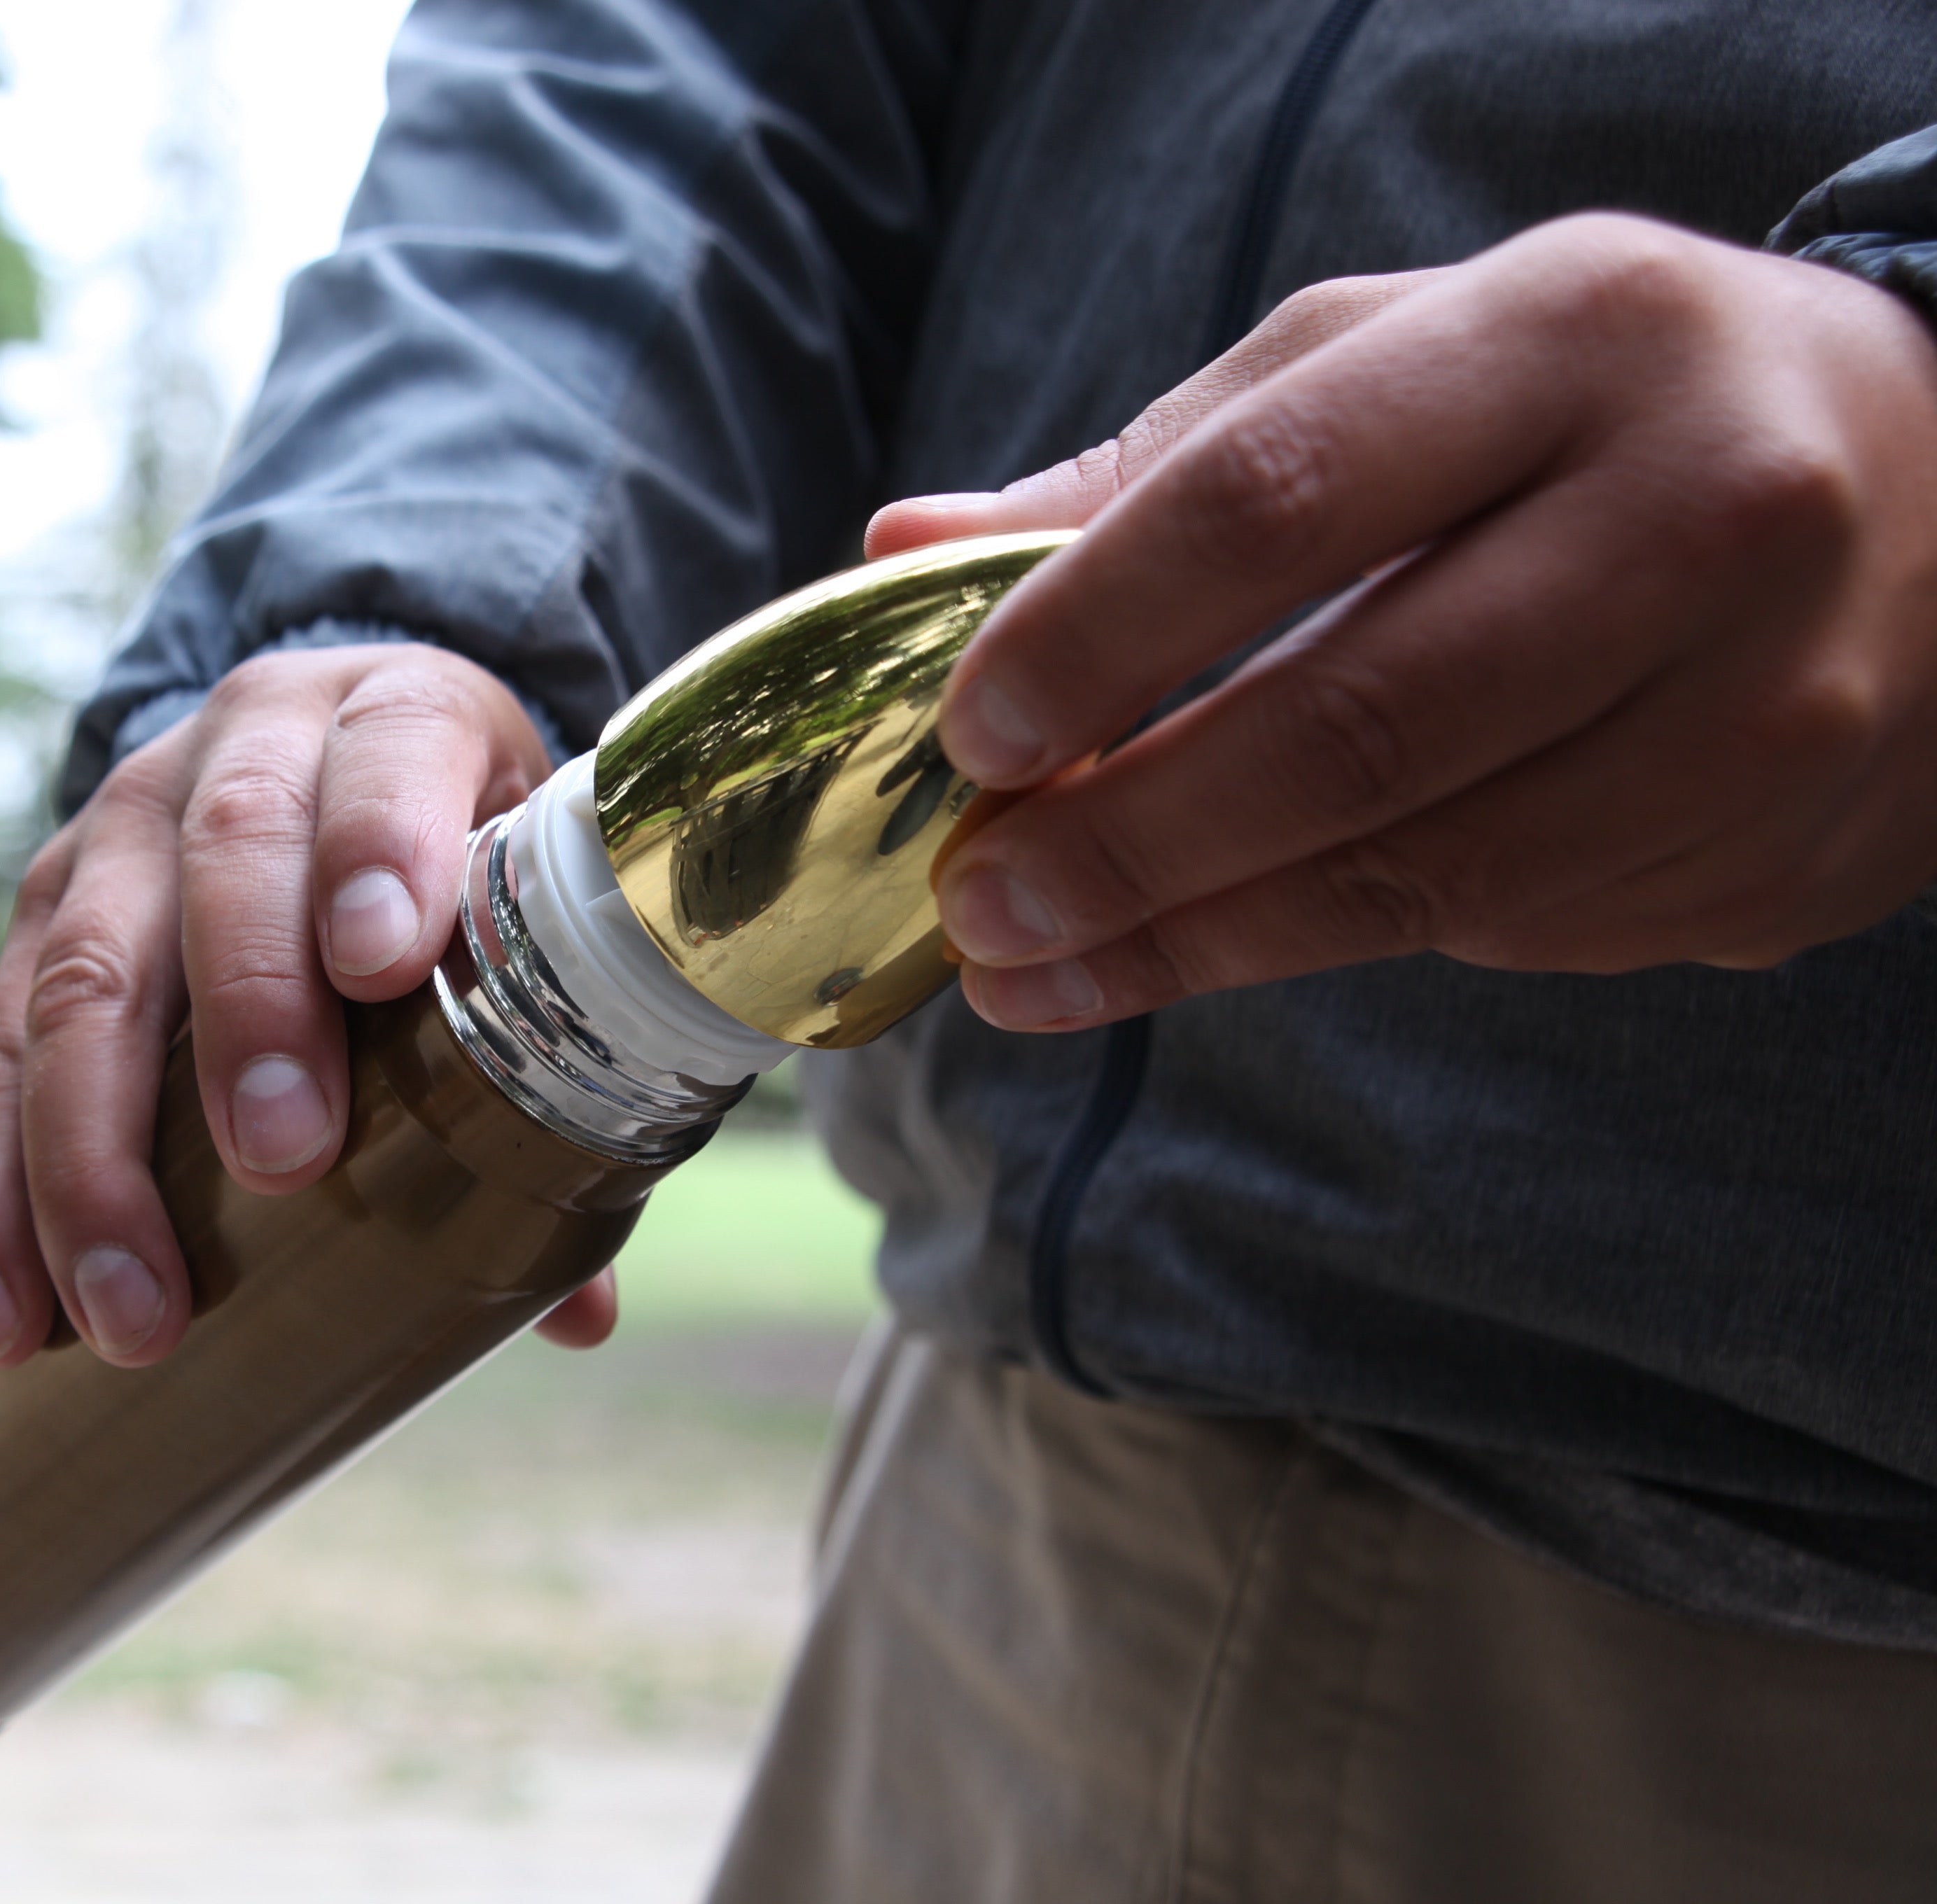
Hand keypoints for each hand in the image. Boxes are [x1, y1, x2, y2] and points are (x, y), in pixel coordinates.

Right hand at [0, 642, 617, 1367]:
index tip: (384, 962)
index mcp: (398, 714)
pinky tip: (12, 1315)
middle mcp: (248, 746)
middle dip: (248, 1015)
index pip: (393, 751)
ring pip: (83, 973)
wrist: (334, 757)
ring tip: (134, 1310)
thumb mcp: (527, 908)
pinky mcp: (40, 911)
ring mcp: (122, 826)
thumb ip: (558, 1080)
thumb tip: (581, 1319)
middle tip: (282, 1160)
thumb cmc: (459, 866)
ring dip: (96, 1154)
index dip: (382, 843)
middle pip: (226, 857)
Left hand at [874, 213, 1936, 1031]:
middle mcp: (1701, 517)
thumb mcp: (1395, 360)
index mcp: (1579, 338)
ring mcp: (1761, 709)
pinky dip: (1329, 944)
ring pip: (1426, 874)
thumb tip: (909, 550)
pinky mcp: (1768, 854)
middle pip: (1355, 725)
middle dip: (1125, 840)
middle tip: (974, 897)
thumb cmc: (1596, 405)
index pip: (1278, 497)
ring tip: (1028, 964)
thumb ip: (1156, 466)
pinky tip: (1212, 941)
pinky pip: (1506, 931)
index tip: (966, 729)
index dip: (1093, 633)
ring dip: (1190, 940)